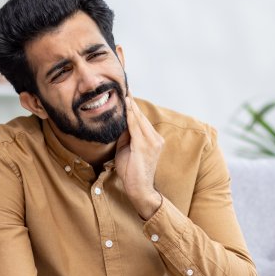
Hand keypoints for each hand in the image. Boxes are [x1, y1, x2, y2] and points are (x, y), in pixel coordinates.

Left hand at [115, 93, 163, 218]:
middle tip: (124, 86)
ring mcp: (152, 142)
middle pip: (140, 116)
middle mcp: (155, 138)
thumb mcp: (127, 150)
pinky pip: (136, 126)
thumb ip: (126, 136)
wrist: (139, 189)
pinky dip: (131, 115)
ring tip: (124, 92)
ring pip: (138, 119)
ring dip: (131, 105)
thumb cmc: (132, 172)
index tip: (126, 93)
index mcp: (153, 139)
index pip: (141, 119)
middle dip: (132, 102)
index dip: (133, 106)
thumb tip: (119, 124)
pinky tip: (126, 105)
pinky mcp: (145, 145)